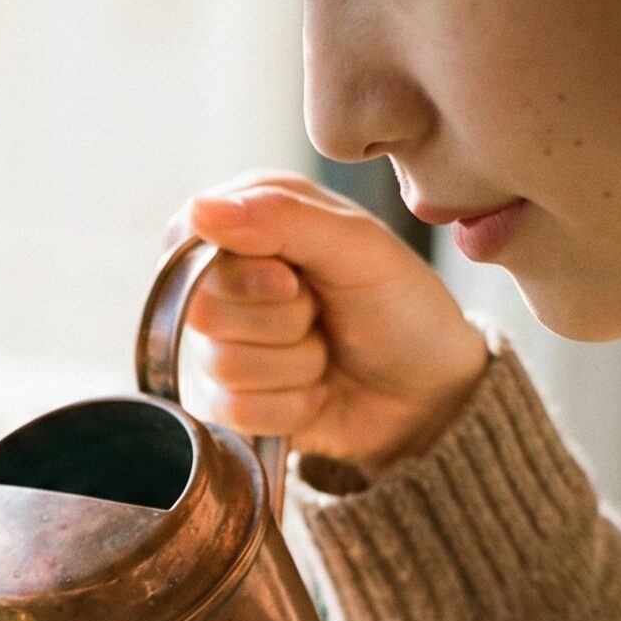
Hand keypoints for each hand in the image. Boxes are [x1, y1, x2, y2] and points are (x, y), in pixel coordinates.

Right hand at [167, 171, 487, 472]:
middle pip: (203, 307)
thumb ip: (279, 217)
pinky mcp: (233, 401)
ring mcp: (226, 343)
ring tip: (327, 350)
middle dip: (280, 318)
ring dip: (295, 363)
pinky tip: (317, 391)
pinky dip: (292, 405)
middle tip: (323, 312)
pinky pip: (235, 410)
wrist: (430, 394)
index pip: (189, 237)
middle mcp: (228, 280)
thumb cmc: (402, 306)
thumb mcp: (357, 246)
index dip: (237, 268)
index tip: (288, 276)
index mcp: (251, 221)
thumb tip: (198, 210)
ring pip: (222, 363)